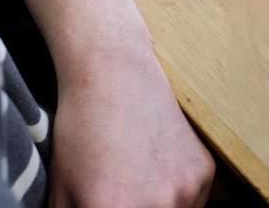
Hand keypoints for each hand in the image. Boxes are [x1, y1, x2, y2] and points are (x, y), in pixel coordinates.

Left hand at [49, 40, 214, 207]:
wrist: (117, 74)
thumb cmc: (82, 129)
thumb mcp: (63, 191)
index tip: (112, 206)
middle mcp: (158, 205)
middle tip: (126, 198)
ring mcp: (187, 189)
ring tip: (140, 190)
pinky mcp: (205, 171)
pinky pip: (195, 203)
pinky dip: (178, 198)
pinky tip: (157, 174)